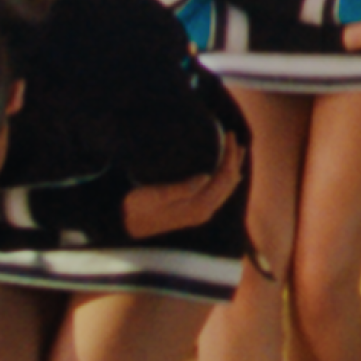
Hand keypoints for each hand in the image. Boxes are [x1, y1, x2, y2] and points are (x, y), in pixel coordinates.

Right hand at [122, 134, 243, 239]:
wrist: (124, 224)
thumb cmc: (137, 207)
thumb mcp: (156, 195)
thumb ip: (183, 188)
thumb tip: (207, 176)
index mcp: (198, 207)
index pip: (224, 178)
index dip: (230, 156)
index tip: (229, 135)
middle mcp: (204, 212)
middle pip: (229, 184)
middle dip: (234, 161)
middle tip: (234, 138)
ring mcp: (199, 213)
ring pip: (225, 190)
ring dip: (232, 170)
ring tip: (237, 152)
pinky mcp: (193, 211)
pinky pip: (218, 193)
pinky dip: (225, 180)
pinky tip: (224, 174)